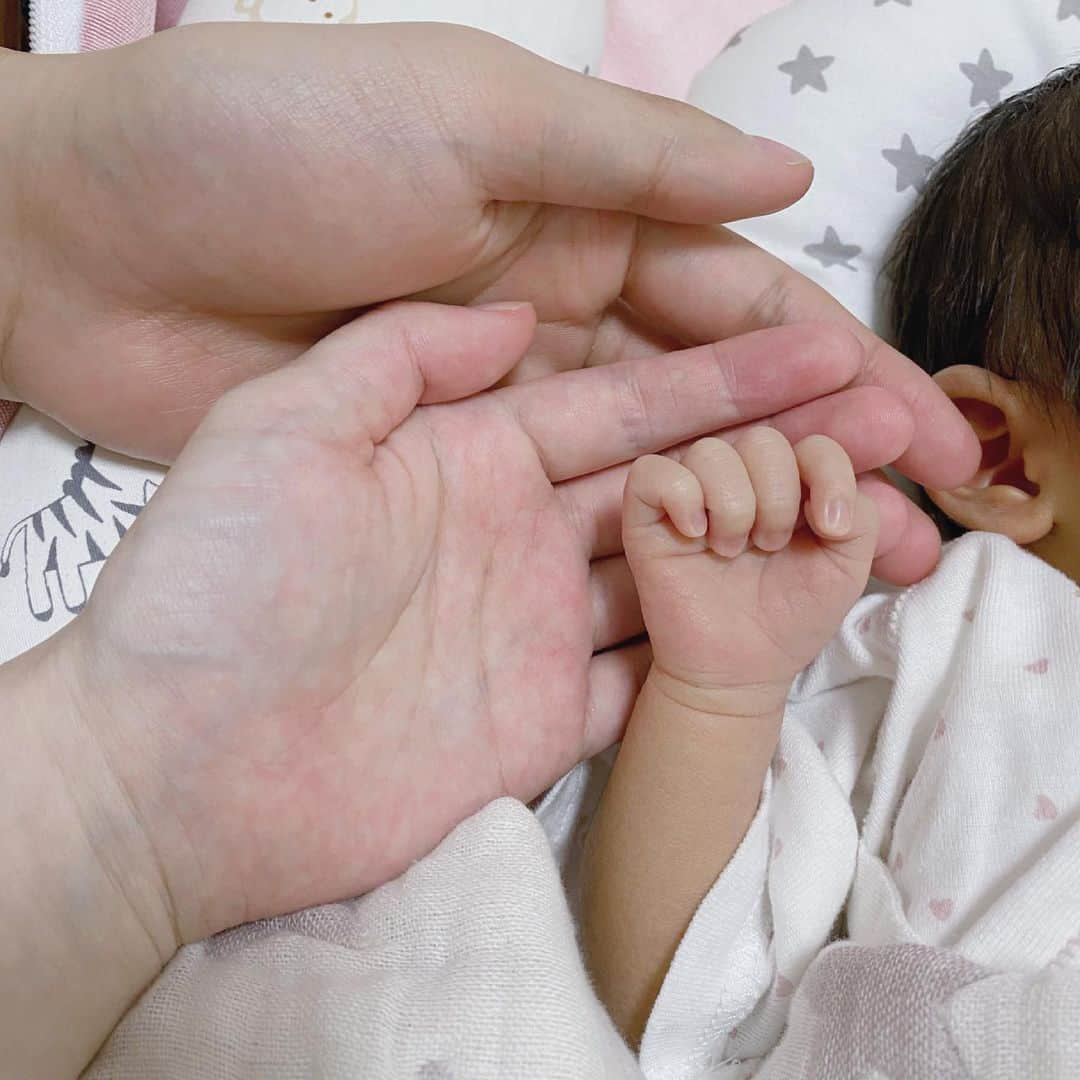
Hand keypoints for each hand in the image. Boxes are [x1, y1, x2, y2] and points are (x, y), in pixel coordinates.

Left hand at [0, 25, 978, 589]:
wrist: (90, 268)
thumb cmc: (270, 160)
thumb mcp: (466, 122)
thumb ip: (627, 164)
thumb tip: (787, 184)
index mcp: (558, 263)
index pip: (720, 321)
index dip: (818, 368)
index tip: (906, 422)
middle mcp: (545, 376)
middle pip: (710, 431)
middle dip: (818, 467)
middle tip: (921, 517)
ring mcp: (506, 484)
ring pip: (662, 515)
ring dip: (764, 546)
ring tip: (866, 582)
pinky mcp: (455, 554)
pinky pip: (584, 589)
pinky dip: (667, 609)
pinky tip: (744, 629)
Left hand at [56, 301, 882, 944]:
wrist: (168, 763)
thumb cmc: (219, 582)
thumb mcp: (287, 426)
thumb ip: (400, 355)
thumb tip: (513, 314)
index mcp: (469, 452)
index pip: (620, 402)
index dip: (721, 377)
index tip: (824, 352)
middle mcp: (517, 533)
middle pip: (671, 483)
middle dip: (775, 453)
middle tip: (885, 430)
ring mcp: (535, 630)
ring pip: (678, 576)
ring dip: (768, 548)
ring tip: (867, 517)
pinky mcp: (541, 723)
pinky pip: (651, 682)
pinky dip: (719, 651)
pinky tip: (793, 618)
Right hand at [623, 430, 876, 708]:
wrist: (741, 670)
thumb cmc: (788, 616)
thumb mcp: (847, 568)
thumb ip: (861, 517)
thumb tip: (825, 502)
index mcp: (789, 483)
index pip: (815, 444)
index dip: (829, 476)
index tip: (829, 530)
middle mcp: (740, 479)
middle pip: (763, 442)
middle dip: (778, 500)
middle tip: (769, 547)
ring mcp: (691, 494)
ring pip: (710, 452)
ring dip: (733, 506)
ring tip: (732, 551)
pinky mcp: (645, 516)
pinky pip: (652, 473)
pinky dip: (680, 497)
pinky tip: (694, 535)